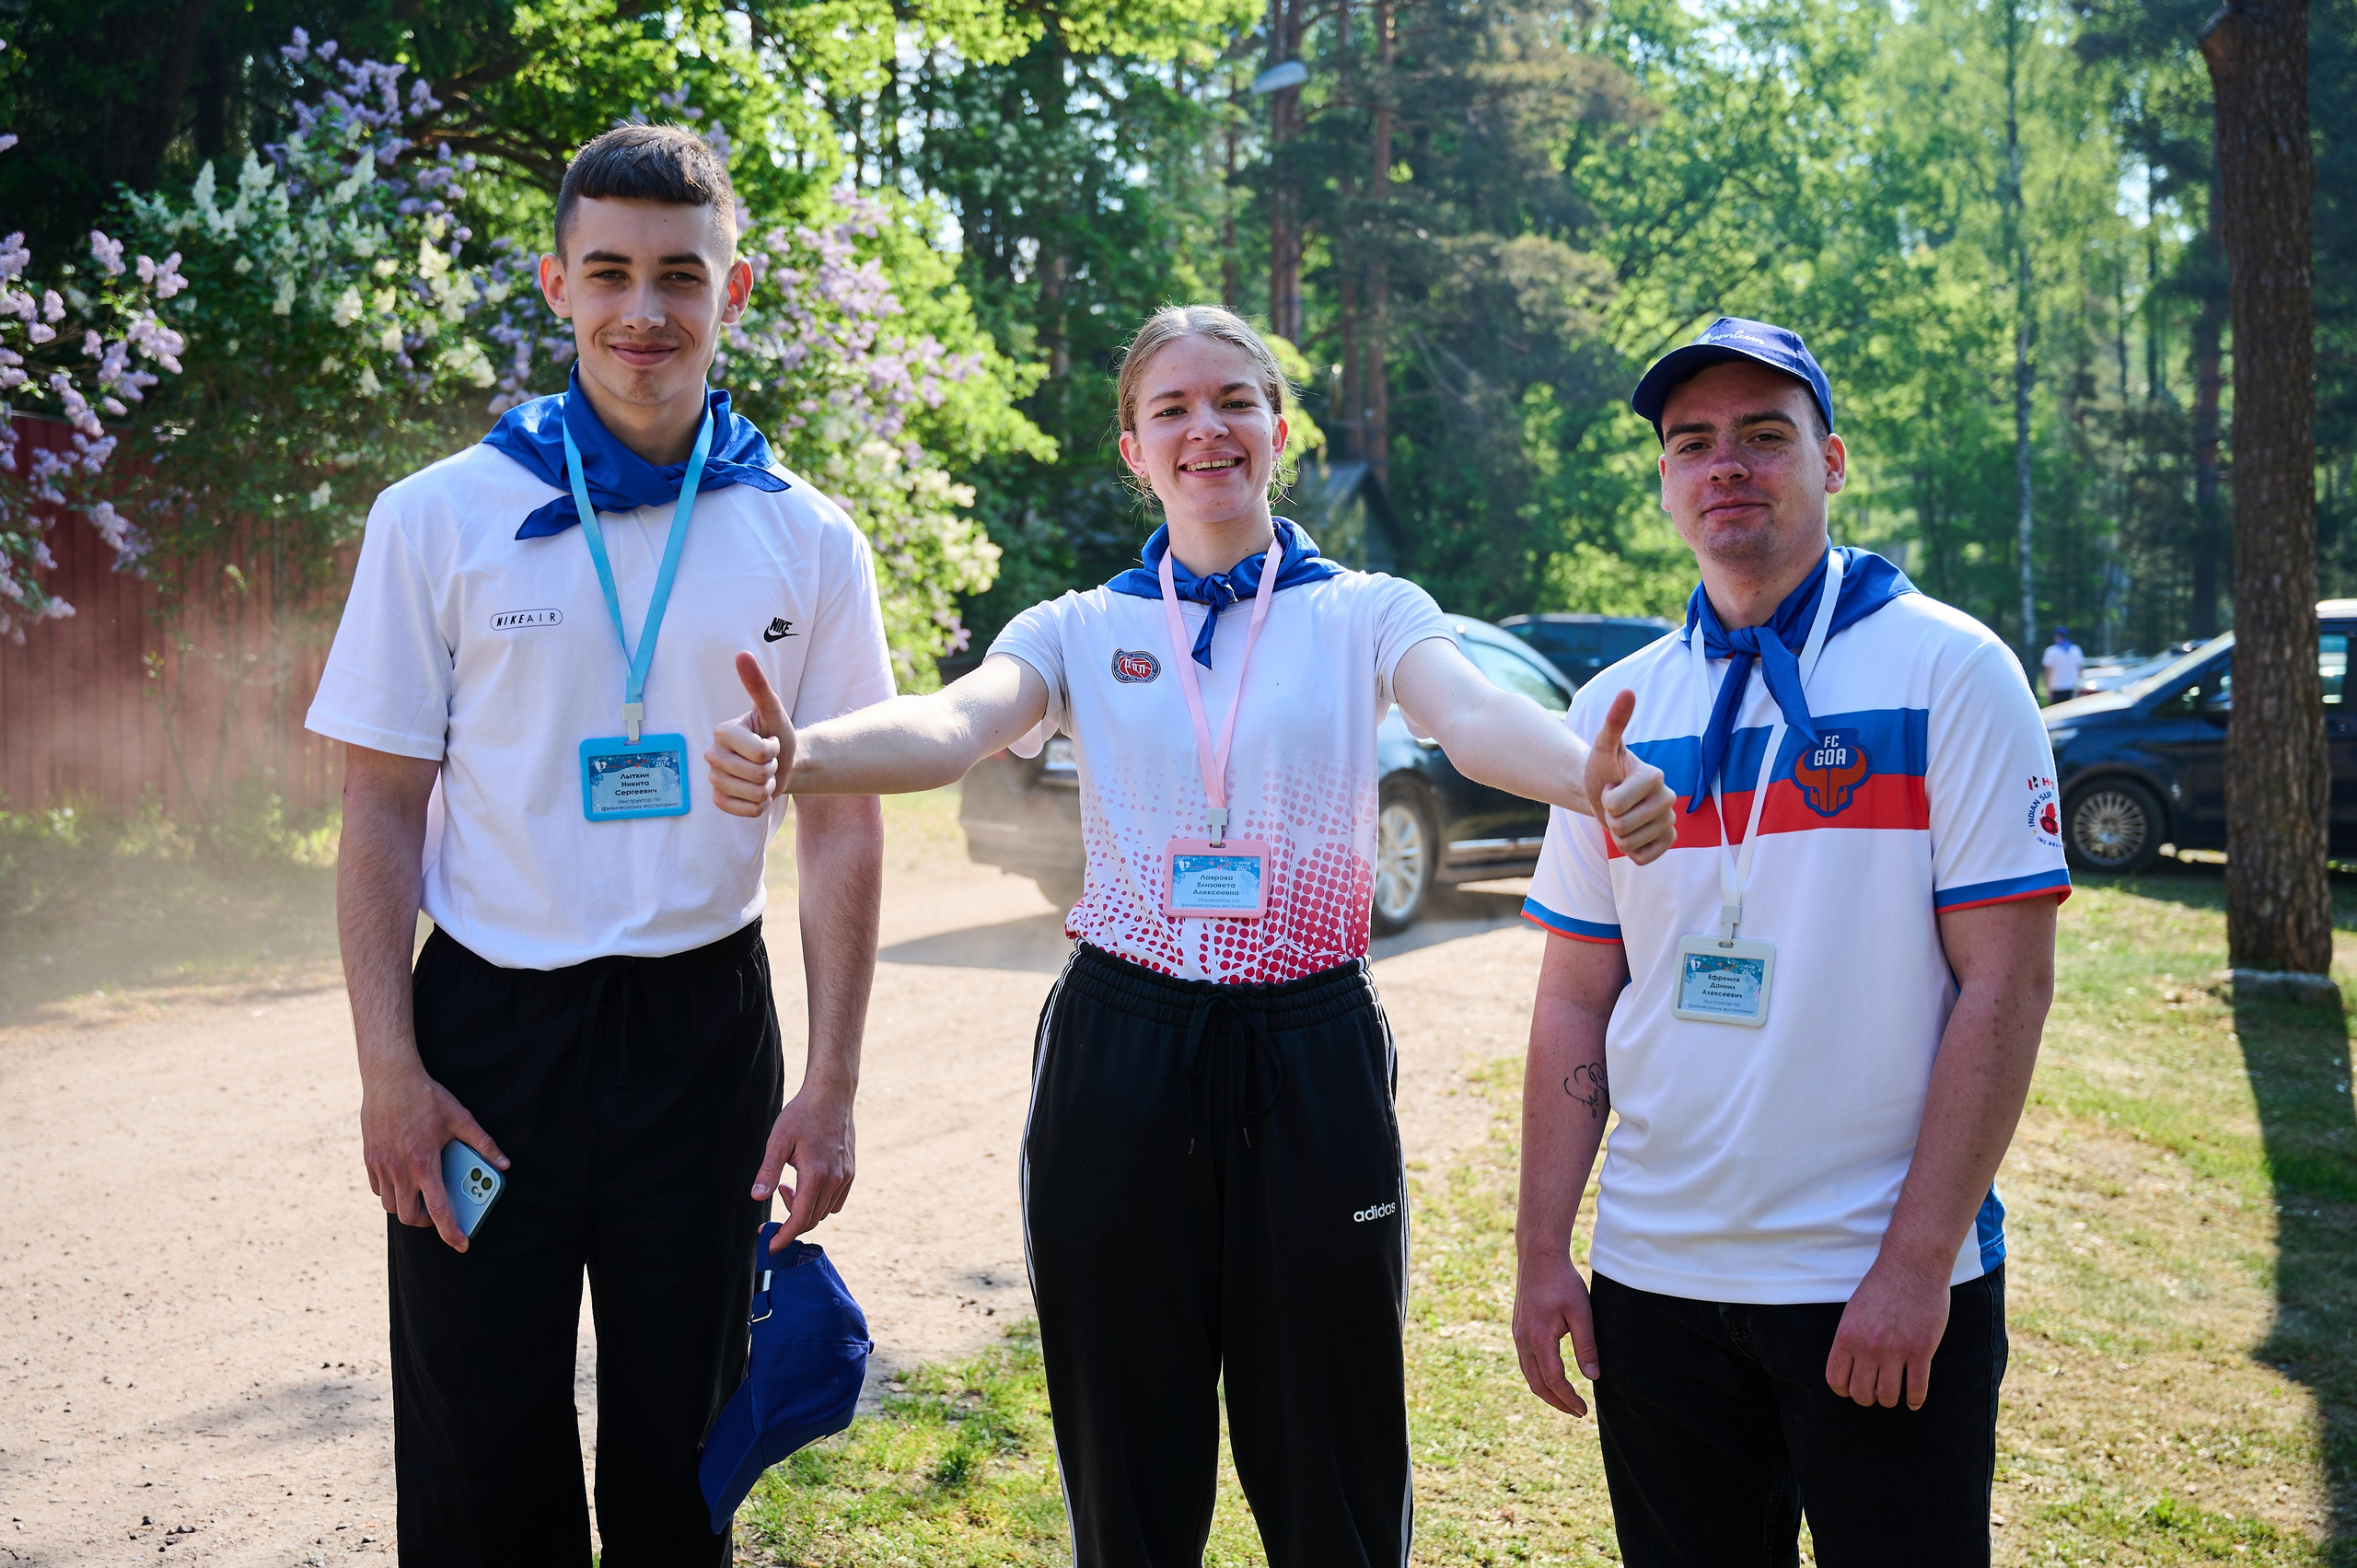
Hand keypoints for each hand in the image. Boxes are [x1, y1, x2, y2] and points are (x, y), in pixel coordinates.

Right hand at [360, 1058, 506, 1253]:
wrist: (389, 1077)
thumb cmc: (426, 1097)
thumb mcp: (460, 1117)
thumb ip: (483, 1143)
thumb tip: (504, 1164)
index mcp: (424, 1163)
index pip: (438, 1210)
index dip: (450, 1232)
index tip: (461, 1243)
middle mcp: (399, 1169)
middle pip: (409, 1216)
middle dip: (427, 1223)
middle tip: (440, 1213)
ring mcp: (381, 1165)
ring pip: (390, 1206)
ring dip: (407, 1209)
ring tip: (422, 1196)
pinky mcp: (369, 1158)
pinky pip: (378, 1189)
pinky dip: (391, 1193)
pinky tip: (405, 1181)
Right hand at [707, 651, 794, 816]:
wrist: (783, 763)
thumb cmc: (777, 733)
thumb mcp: (773, 709)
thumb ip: (758, 685)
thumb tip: (742, 654)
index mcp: (722, 732)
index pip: (760, 753)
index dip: (773, 750)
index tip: (769, 742)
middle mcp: (712, 755)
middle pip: (757, 775)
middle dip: (771, 770)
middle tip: (767, 760)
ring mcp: (713, 780)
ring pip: (754, 795)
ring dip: (767, 787)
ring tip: (762, 775)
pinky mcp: (718, 801)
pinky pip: (748, 811)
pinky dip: (760, 805)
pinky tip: (756, 791)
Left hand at [753, 1084, 855, 1250]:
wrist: (832, 1094)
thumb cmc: (802, 1114)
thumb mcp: (778, 1140)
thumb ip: (768, 1171)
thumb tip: (757, 1197)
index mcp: (816, 1175)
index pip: (800, 1219)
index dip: (783, 1237)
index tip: (769, 1247)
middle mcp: (835, 1179)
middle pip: (812, 1219)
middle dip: (789, 1224)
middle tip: (771, 1213)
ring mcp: (846, 1176)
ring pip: (825, 1211)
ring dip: (804, 1210)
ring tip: (787, 1186)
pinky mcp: (850, 1171)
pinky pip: (836, 1200)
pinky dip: (819, 1202)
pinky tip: (806, 1183)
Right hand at [1512, 1250, 1600, 1417]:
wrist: (1538, 1257)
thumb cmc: (1563, 1282)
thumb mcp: (1582, 1313)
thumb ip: (1586, 1346)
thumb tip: (1592, 1377)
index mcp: (1539, 1339)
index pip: (1553, 1381)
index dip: (1569, 1399)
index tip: (1584, 1411)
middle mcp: (1523, 1340)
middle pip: (1536, 1384)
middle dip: (1556, 1402)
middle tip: (1576, 1411)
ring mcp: (1517, 1335)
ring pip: (1528, 1374)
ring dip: (1546, 1391)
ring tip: (1565, 1399)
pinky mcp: (1517, 1329)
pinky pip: (1526, 1361)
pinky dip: (1538, 1376)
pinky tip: (1552, 1376)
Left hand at [1586, 689, 1676, 864]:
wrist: (1605, 791)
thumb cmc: (1603, 767)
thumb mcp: (1603, 746)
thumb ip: (1615, 721)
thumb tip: (1627, 691)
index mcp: (1655, 777)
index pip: (1616, 804)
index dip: (1605, 799)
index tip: (1611, 786)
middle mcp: (1670, 798)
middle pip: (1622, 826)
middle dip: (1609, 817)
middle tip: (1615, 803)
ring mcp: (1670, 822)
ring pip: (1629, 844)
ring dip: (1617, 834)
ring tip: (1621, 815)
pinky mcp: (1668, 842)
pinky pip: (1642, 858)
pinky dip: (1630, 850)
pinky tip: (1633, 833)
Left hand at [1825, 1254, 1950, 1408]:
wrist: (1912, 1266)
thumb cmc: (1882, 1286)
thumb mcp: (1853, 1311)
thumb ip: (1850, 1339)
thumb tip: (1850, 1367)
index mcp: (1846, 1336)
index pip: (1836, 1380)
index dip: (1844, 1390)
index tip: (1853, 1387)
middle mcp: (1868, 1347)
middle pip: (1861, 1394)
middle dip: (1867, 1397)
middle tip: (1875, 1391)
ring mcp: (1895, 1350)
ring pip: (1888, 1396)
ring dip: (1890, 1399)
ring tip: (1894, 1393)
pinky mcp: (1921, 1351)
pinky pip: (1916, 1389)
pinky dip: (1914, 1400)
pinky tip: (1913, 1400)